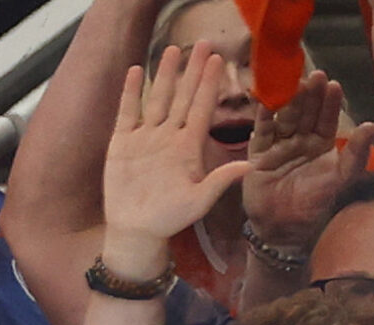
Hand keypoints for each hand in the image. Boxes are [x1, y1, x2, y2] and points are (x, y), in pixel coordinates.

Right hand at [102, 46, 255, 268]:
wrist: (136, 231)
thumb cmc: (169, 219)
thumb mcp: (199, 202)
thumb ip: (221, 182)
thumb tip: (251, 166)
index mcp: (188, 146)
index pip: (201, 108)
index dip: (210, 84)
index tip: (219, 60)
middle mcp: (168, 137)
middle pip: (182, 96)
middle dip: (192, 70)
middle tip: (204, 43)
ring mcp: (145, 138)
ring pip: (157, 99)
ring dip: (164, 74)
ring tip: (172, 49)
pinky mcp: (122, 144)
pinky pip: (127, 113)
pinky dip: (130, 92)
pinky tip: (136, 71)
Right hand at [241, 71, 373, 251]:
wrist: (287, 231)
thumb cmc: (319, 206)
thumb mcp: (344, 179)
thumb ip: (357, 153)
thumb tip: (372, 126)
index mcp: (321, 144)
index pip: (326, 118)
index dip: (328, 102)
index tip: (331, 84)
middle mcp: (300, 142)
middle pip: (305, 113)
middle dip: (309, 95)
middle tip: (313, 76)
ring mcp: (278, 148)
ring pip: (284, 119)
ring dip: (288, 101)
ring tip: (293, 84)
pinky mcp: (258, 157)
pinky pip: (261, 133)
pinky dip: (262, 117)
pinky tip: (266, 100)